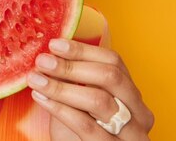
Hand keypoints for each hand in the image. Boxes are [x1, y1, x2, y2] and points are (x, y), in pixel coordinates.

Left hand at [27, 39, 153, 140]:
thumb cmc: (83, 134)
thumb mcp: (80, 104)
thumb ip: (73, 82)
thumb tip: (50, 54)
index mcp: (132, 94)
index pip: (114, 61)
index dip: (83, 50)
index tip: (55, 44)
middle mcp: (139, 113)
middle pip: (110, 76)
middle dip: (72, 66)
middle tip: (43, 61)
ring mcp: (131, 134)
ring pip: (99, 100)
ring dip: (61, 87)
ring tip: (36, 79)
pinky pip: (86, 126)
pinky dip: (60, 109)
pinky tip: (41, 99)